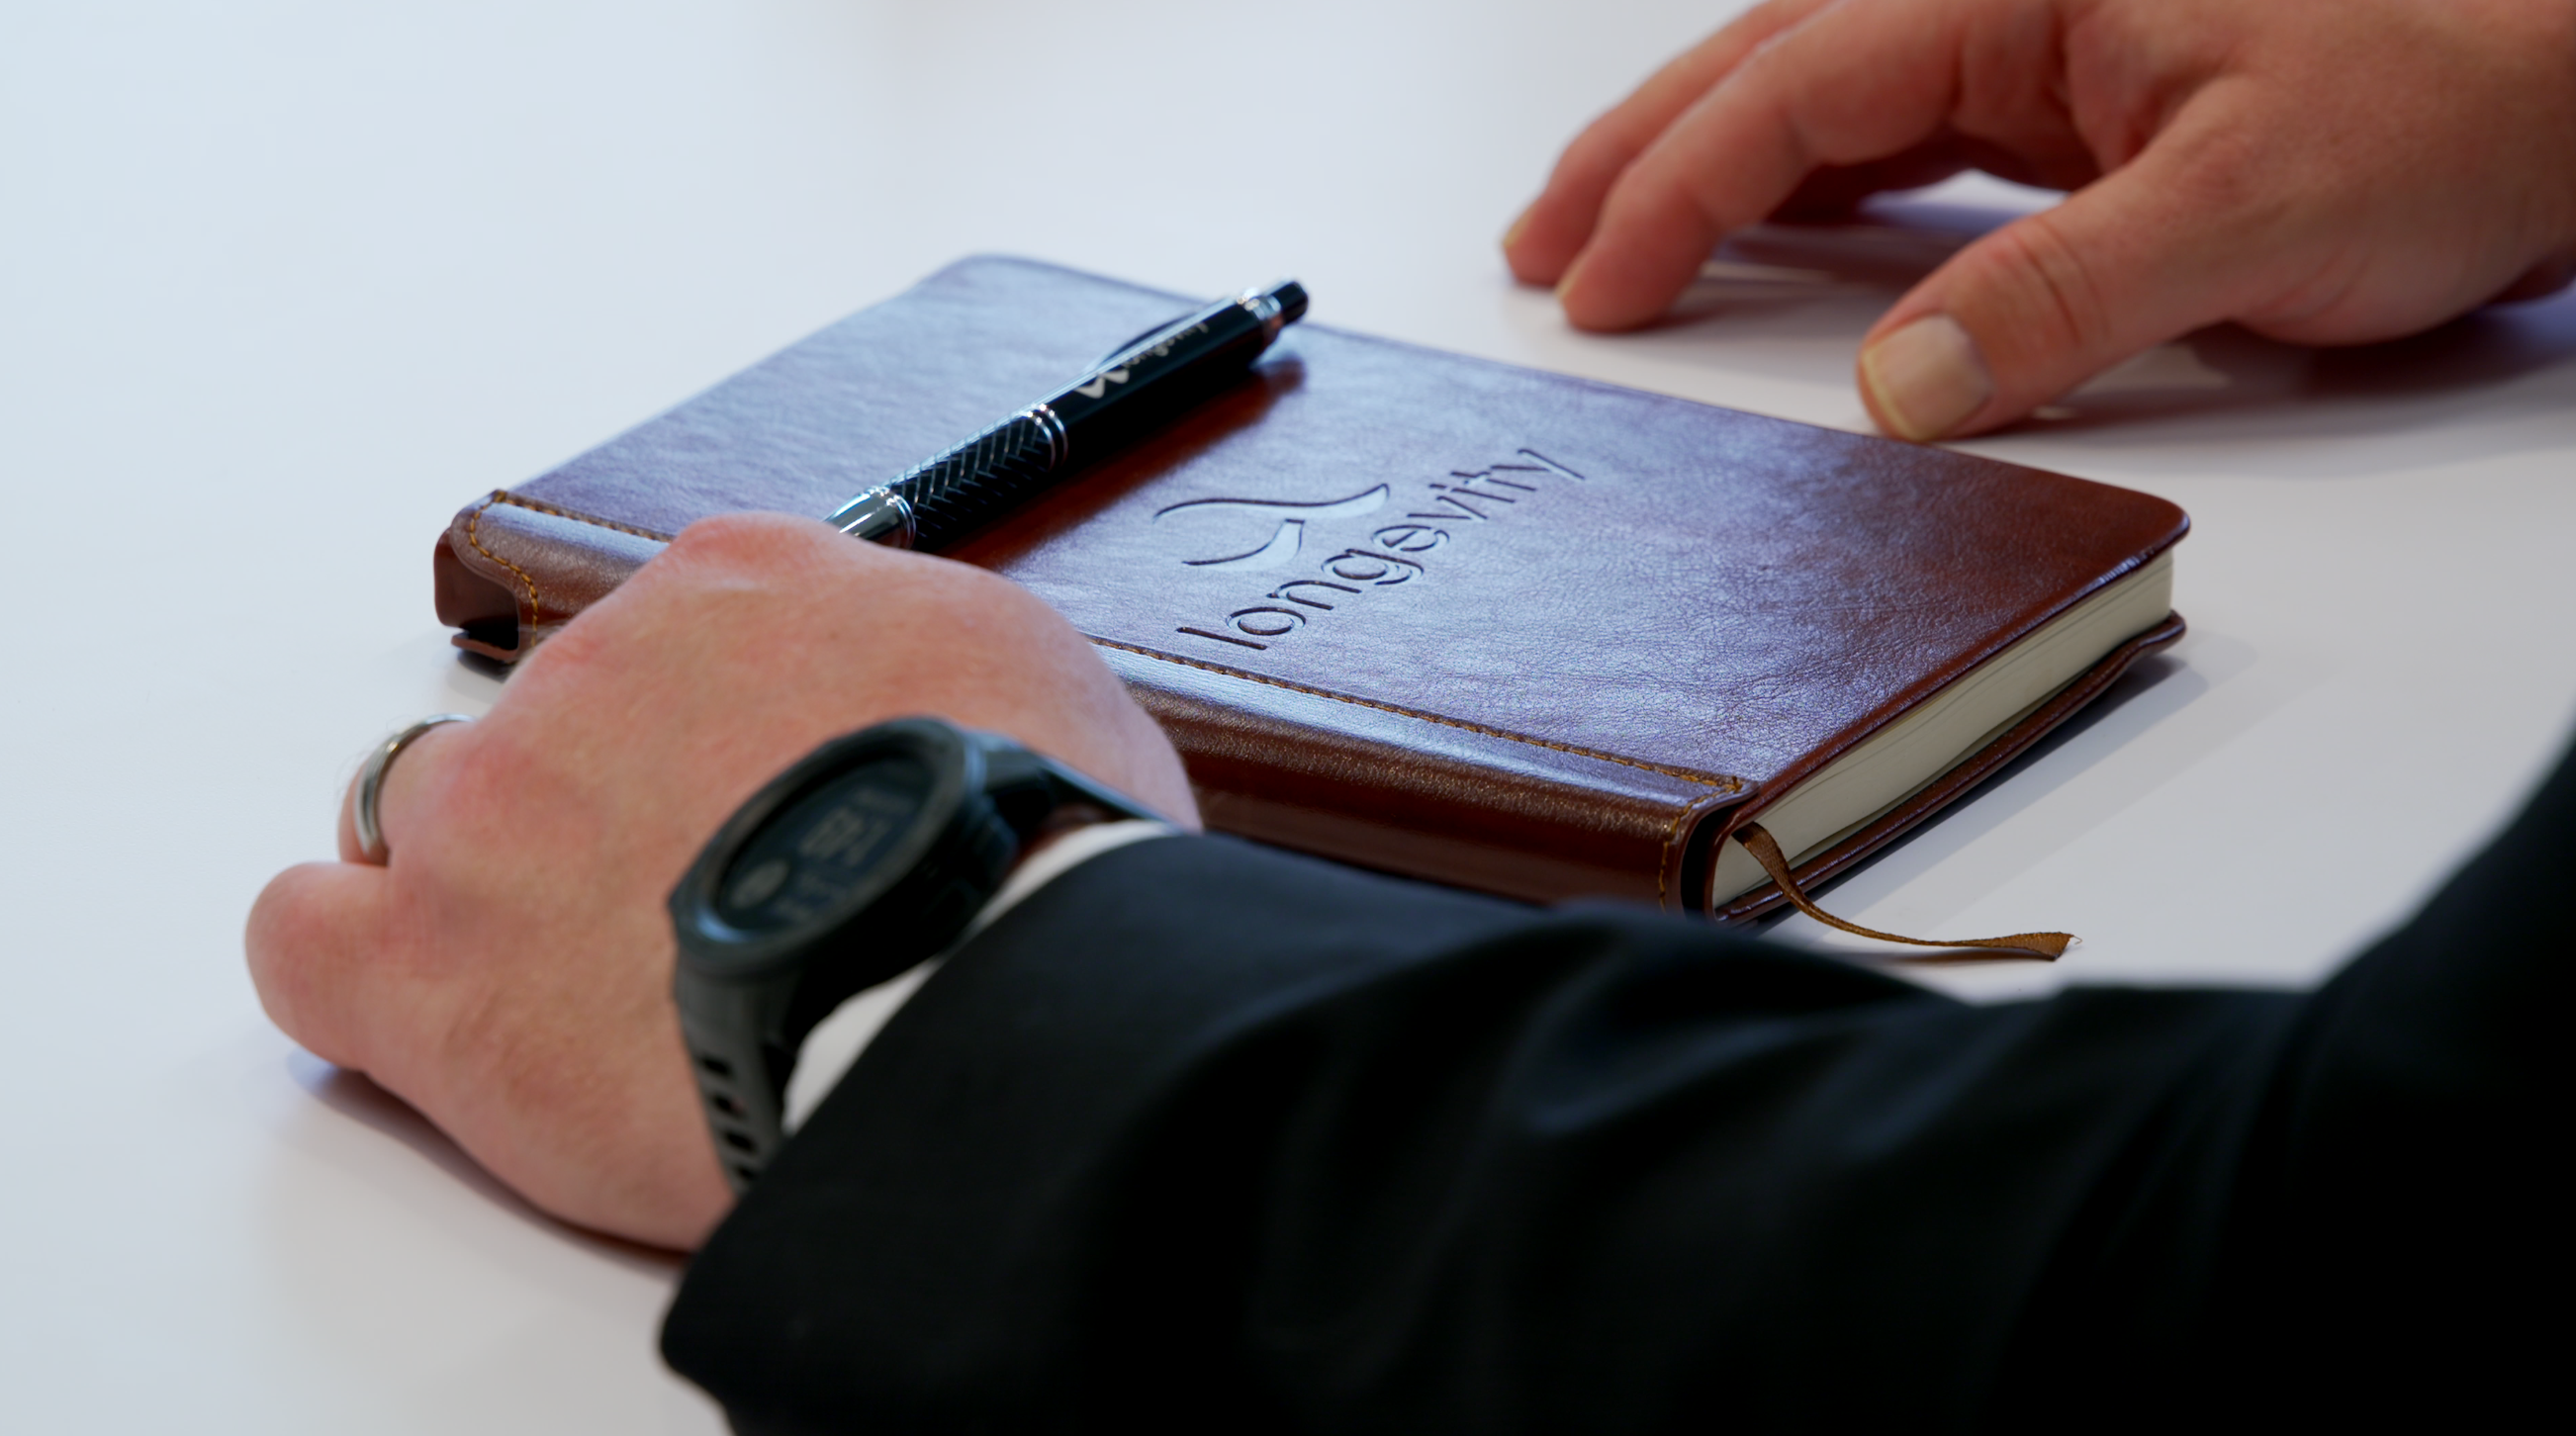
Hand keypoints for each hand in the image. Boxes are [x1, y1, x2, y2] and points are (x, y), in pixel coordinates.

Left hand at [246, 515, 1200, 1249]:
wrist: (969, 990)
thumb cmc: (1030, 849)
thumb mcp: (1042, 679)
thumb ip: (943, 656)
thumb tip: (936, 690)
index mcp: (741, 584)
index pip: (683, 627)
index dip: (723, 724)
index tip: (762, 793)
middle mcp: (593, 667)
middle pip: (555, 724)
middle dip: (614, 807)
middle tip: (709, 913)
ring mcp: (494, 813)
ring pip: (432, 816)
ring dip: (493, 878)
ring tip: (591, 977)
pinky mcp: (428, 970)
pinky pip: (307, 936)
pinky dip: (352, 958)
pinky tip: (422, 998)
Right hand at [1505, 0, 2575, 438]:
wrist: (2574, 78)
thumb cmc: (2451, 101)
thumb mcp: (2254, 209)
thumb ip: (2063, 299)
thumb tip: (1897, 388)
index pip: (1797, 88)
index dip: (1675, 189)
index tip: (1590, 283)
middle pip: (1771, 62)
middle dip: (1642, 154)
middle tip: (1539, 246)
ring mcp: (2038, 32)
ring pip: (1822, 88)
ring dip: (1710, 161)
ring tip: (1611, 234)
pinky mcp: (2072, 87)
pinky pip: (1899, 124)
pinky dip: (1813, 179)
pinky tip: (1783, 229)